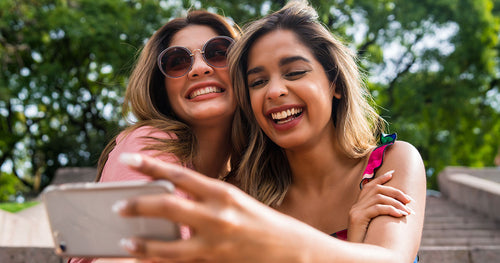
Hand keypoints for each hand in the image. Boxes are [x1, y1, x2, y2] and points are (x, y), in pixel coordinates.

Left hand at [114, 153, 325, 262]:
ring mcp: (215, 243)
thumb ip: (206, 199)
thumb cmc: (264, 224)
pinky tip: (145, 258)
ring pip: (166, 245)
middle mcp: (217, 215)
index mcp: (223, 193)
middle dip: (137, 204)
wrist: (293, 252)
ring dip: (141, 242)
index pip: (179, 174)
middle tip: (116, 205)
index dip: (151, 165)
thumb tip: (173, 196)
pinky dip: (159, 260)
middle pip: (166, 205)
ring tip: (124, 240)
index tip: (129, 158)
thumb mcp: (237, 202)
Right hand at [347, 170, 414, 242]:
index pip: (370, 186)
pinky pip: (377, 209)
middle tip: (409, 200)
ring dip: (396, 203)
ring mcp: (355, 211)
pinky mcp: (357, 218)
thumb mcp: (372, 225)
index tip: (393, 174)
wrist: (357, 253)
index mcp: (358, 205)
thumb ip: (378, 213)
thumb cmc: (367, 241)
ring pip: (379, 198)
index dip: (381, 178)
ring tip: (408, 212)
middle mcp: (356, 206)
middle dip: (395, 192)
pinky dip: (390, 209)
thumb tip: (397, 206)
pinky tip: (399, 215)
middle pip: (377, 189)